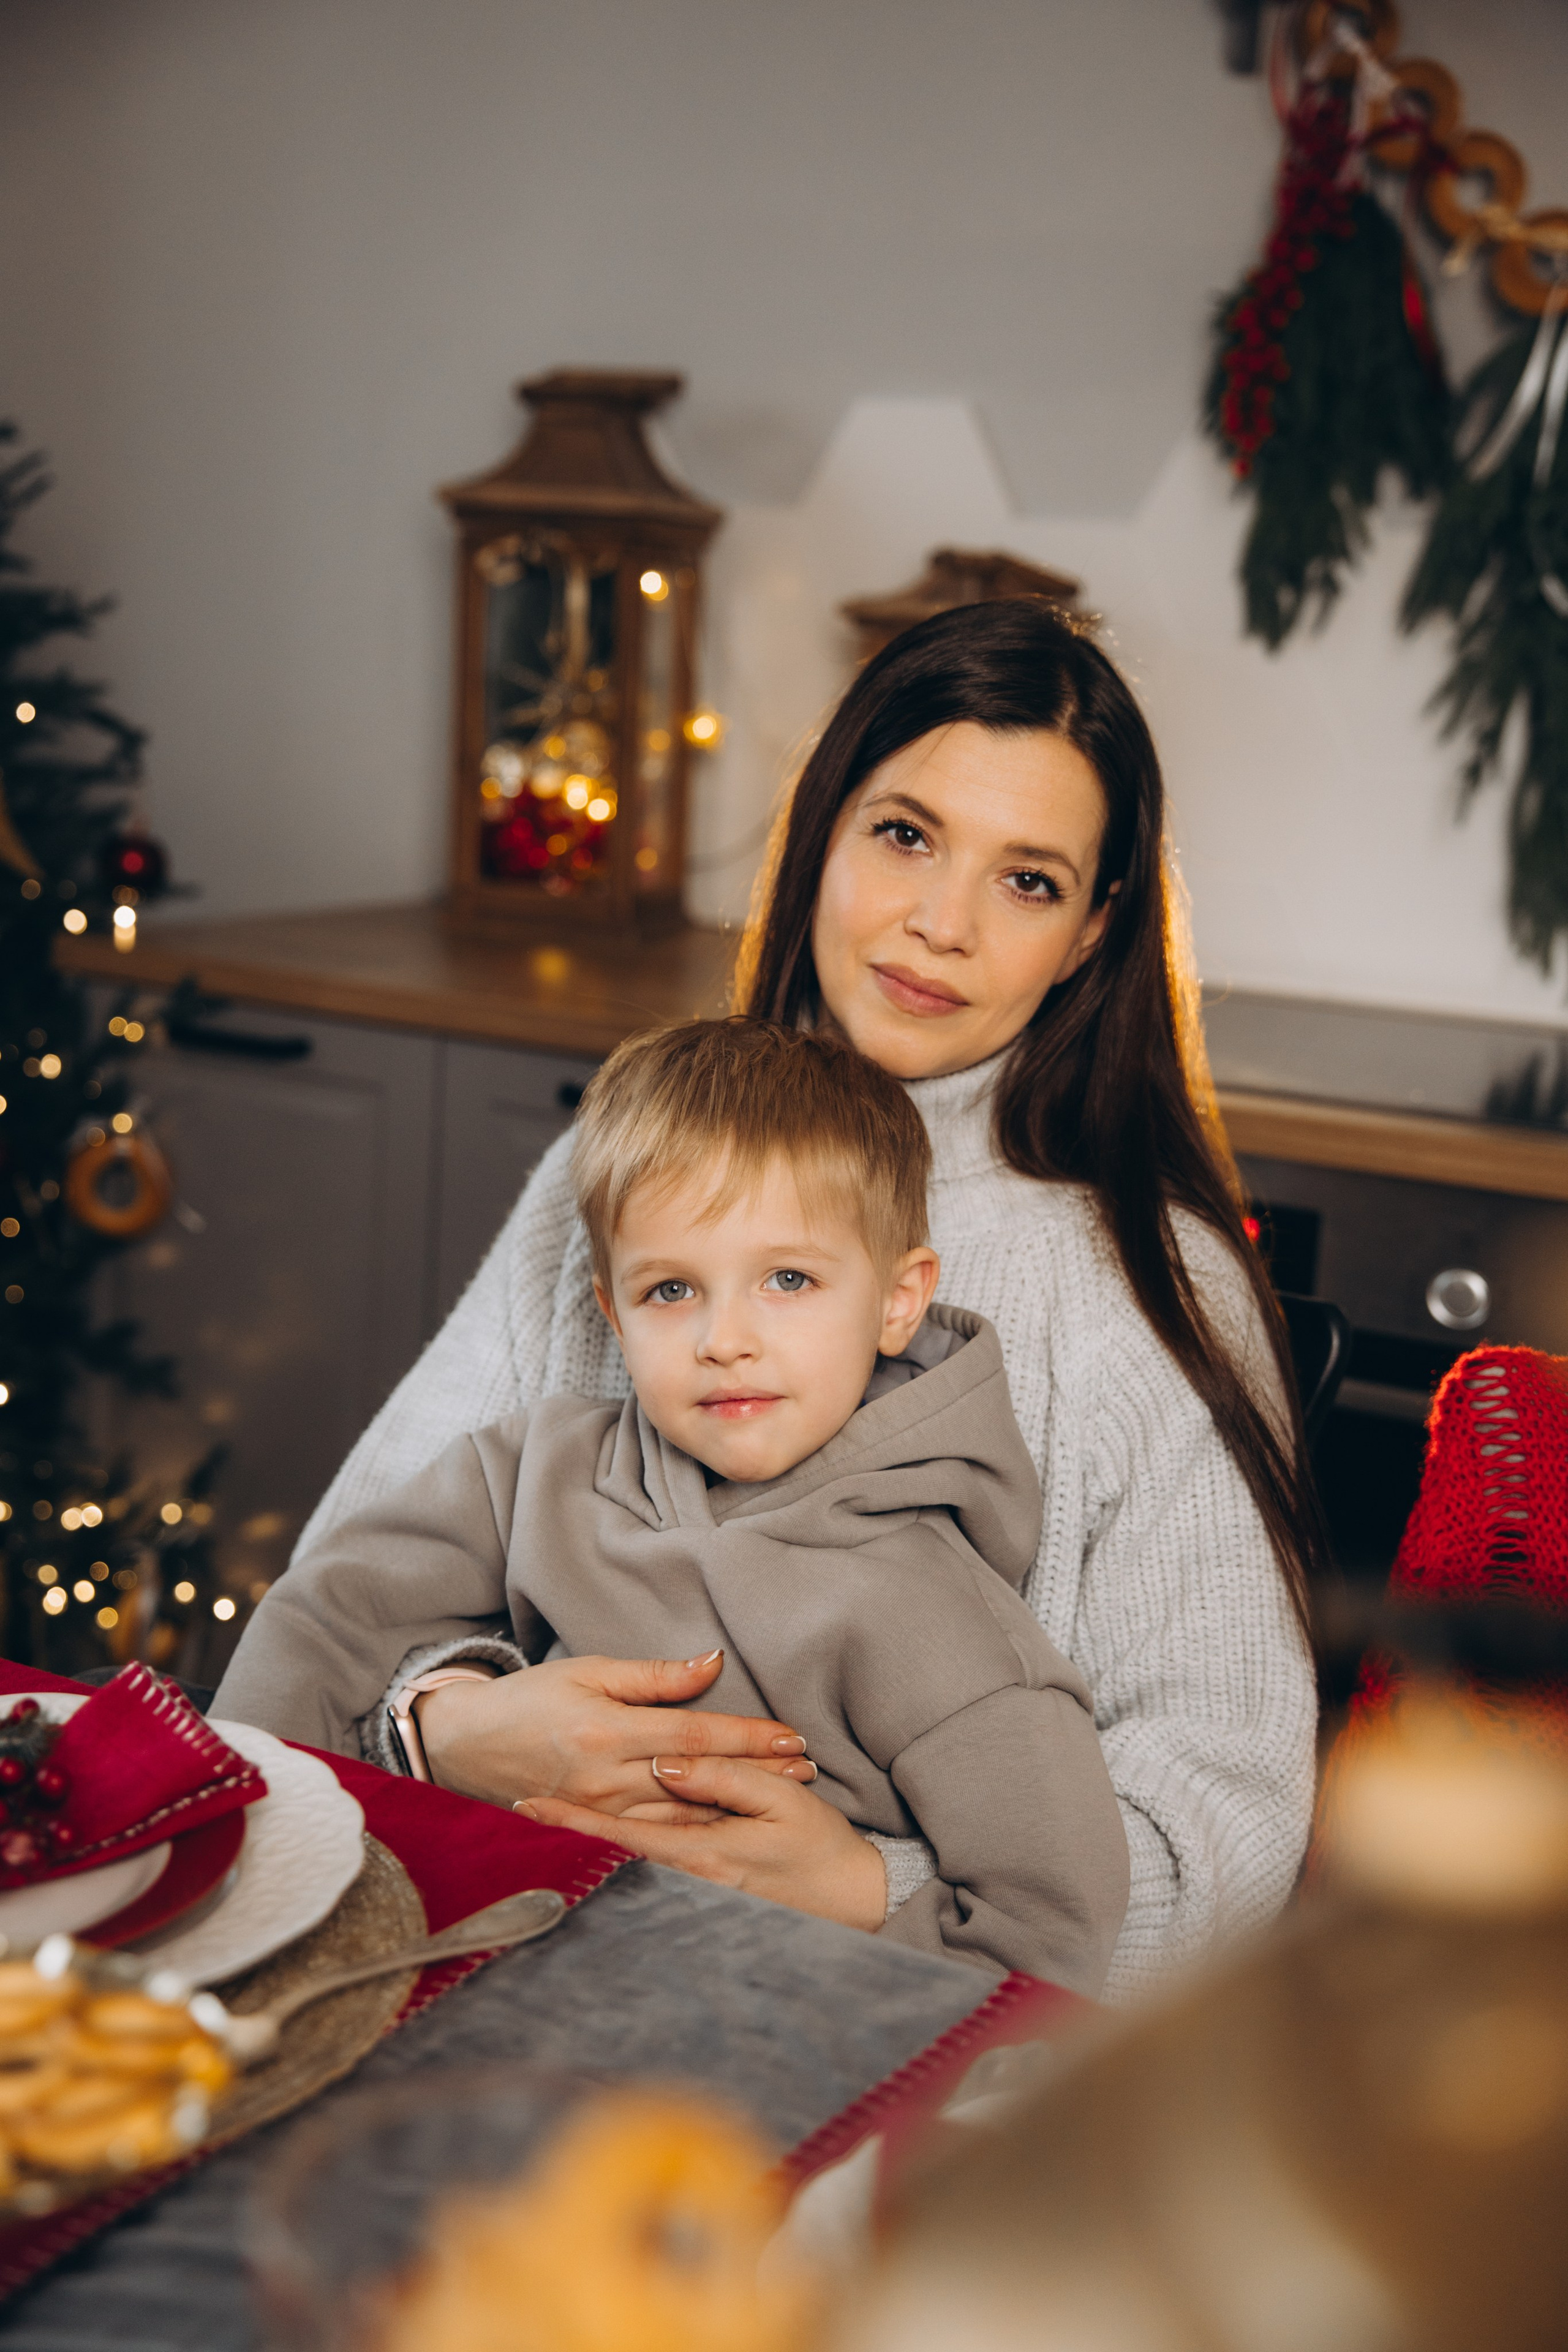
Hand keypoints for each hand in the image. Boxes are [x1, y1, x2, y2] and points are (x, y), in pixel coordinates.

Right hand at [414, 1650, 814, 1813]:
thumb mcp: (590, 1671)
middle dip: (759, 1775)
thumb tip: (713, 1662)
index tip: (793, 1736)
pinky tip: (736, 1826)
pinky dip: (700, 1831)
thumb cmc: (532, 1699)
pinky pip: (656, 1836)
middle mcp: (606, 1779)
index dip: (748, 1737)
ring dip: (739, 1804)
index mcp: (607, 1732)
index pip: (695, 1737)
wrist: (470, 1746)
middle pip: (699, 1780)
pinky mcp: (594, 1830)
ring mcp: (601, 1812)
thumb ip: (654, 1676)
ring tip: (789, 1795)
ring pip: (685, 1815)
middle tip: (809, 1771)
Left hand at [518, 1757, 888, 1933]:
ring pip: (630, 1864)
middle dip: (567, 1831)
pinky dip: (620, 1856)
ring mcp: (698, 1894)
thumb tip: (668, 1762)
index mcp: (705, 1852)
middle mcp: (692, 1879)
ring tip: (542, 1820)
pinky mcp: (709, 1895)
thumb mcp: (782, 1801)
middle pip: (616, 1852)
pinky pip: (654, 1873)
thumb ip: (722, 1778)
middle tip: (517, 1808)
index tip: (530, 1805)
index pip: (623, 1833)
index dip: (575, 1818)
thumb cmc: (821, 1845)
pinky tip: (599, 1842)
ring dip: (587, 1842)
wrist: (854, 1900)